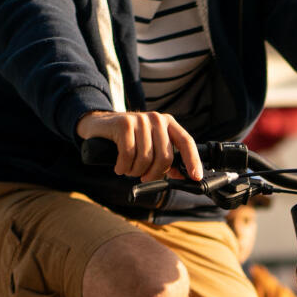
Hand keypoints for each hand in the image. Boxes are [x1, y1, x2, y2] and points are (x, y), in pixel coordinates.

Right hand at [76, 110, 200, 180]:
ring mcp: (141, 119)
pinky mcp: (124, 123)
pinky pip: (129, 155)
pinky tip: (119, 167)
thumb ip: (167, 159)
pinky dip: (123, 167)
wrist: (100, 125)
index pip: (186, 142)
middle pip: (165, 157)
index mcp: (169, 123)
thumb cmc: (129, 139)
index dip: (193, 161)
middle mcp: (157, 119)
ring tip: (128, 170)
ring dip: (135, 171)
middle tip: (143, 177)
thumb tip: (183, 175)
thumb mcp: (151, 146)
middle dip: (154, 174)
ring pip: (146, 158)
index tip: (196, 177)